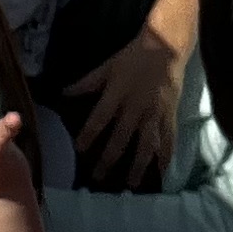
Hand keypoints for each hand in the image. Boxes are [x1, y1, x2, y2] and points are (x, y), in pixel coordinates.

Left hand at [65, 28, 179, 190]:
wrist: (166, 47)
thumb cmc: (133, 57)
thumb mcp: (107, 66)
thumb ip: (87, 82)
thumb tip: (63, 93)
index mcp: (118, 93)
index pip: (100, 117)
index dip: (89, 134)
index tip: (79, 150)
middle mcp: (136, 106)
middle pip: (122, 137)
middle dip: (109, 159)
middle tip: (98, 177)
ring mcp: (155, 113)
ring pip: (146, 144)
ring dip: (138, 165)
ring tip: (131, 184)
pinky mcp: (170, 115)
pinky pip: (168, 139)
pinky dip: (165, 157)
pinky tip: (161, 173)